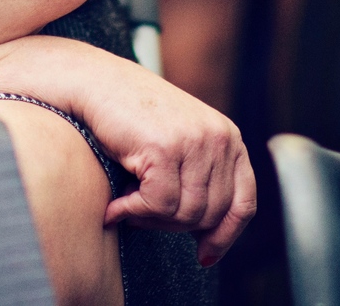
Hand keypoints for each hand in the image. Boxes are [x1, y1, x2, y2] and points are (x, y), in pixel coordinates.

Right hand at [70, 59, 256, 265]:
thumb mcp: (180, 144)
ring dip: (151, 220)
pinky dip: (133, 213)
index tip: (204, 256)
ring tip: (127, 206)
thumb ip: (199, 179)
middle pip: (211, 215)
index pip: (244, 203)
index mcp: (228, 138)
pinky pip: (158, 205)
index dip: (226, 236)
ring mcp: (194, 141)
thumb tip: (208, 240)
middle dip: (174, 226)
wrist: (95, 82)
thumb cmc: (132, 119)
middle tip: (142, 216)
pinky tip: (116, 206)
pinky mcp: (165, 148)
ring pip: (186, 215)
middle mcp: (219, 138)